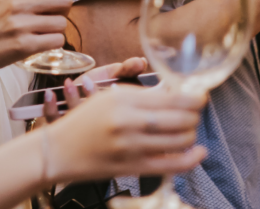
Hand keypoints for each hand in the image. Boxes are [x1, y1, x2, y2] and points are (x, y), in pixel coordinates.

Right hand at [0, 0, 72, 76]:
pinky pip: (57, 41)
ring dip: (57, 29)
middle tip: (53, 15)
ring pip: (63, 23)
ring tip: (43, 31)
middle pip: (65, 0)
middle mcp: (19, 3)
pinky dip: (53, 43)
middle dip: (64, 9)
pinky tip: (41, 42)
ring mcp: (22, 25)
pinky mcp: (25, 46)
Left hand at [43, 58, 148, 122]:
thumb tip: (141, 61)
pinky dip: (51, 108)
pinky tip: (50, 94)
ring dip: (73, 101)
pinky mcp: (59, 127)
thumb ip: (126, 70)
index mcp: (114, 116)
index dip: (118, 100)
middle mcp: (97, 126)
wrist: (73, 103)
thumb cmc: (95, 89)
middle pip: (97, 118)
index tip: (115, 87)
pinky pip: (53, 120)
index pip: (120, 112)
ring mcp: (78, 129)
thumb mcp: (111, 78)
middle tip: (89, 83)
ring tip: (69, 84)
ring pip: (76, 120)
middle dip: (93, 99)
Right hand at [47, 86, 206, 181]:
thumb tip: (172, 92)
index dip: (193, 98)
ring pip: (180, 140)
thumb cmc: (81, 122)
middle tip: (194, 112)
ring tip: (189, 130)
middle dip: (194, 115)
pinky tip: (198, 152)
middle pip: (180, 118)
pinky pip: (172, 165)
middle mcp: (128, 122)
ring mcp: (131, 147)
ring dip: (192, 134)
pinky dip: (191, 159)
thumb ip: (139, 96)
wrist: (58, 150)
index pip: (170, 98)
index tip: (200, 96)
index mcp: (121, 100)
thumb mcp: (106, 98)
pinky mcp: (133, 167)